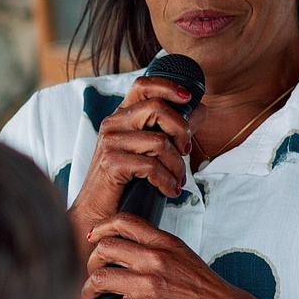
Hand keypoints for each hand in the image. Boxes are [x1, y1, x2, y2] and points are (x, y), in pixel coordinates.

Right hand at [70, 74, 197, 243]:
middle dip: (181, 130)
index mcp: (121, 116)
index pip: (144, 85)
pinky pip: (152, 166)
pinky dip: (167, 181)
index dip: (169, 86)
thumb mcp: (150, 151)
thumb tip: (200, 108)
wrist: (98, 213)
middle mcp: (113, 123)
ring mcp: (110, 142)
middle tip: (186, 151)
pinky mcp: (112, 163)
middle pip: (157, 108)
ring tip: (178, 180)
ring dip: (177, 165)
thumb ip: (173, 128)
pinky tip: (169, 191)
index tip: (188, 98)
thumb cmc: (125, 183)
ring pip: (159, 141)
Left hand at [80, 213, 257, 298]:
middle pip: (104, 248)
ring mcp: (149, 283)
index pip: (124, 221)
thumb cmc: (206, 290)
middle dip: (90, 262)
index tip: (92, 237)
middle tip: (91, 274)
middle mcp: (155, 258)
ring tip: (89, 297)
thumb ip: (158, 250)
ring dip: (87, 289)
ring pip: (99, 277)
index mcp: (164, 242)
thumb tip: (130, 252)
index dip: (101, 228)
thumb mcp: (184, 257)